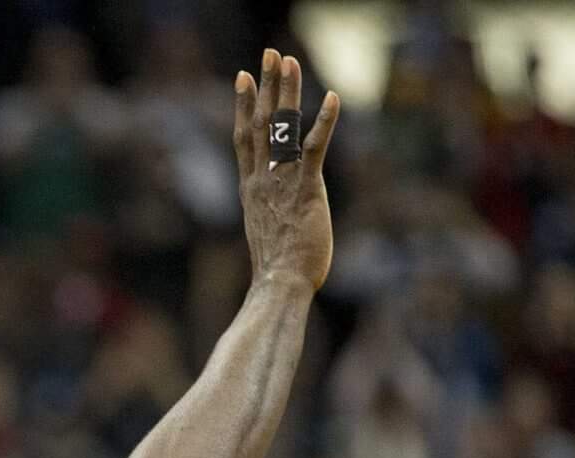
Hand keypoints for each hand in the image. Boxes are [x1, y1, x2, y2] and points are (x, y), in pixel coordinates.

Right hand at [234, 51, 340, 291]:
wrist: (279, 284)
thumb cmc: (277, 270)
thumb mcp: (267, 233)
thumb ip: (270, 214)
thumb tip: (273, 218)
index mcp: (252, 188)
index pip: (244, 138)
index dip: (242, 106)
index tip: (242, 78)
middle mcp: (262, 179)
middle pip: (260, 123)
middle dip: (264, 85)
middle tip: (268, 55)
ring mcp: (282, 182)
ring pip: (281, 127)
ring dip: (286, 92)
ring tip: (289, 61)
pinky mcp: (306, 189)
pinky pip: (314, 148)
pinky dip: (323, 121)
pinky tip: (332, 97)